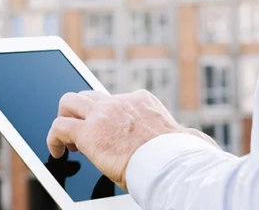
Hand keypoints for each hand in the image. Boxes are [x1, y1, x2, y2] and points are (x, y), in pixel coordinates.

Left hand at [45, 90, 217, 191]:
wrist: (171, 164)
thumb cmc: (182, 157)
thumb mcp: (188, 140)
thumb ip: (189, 138)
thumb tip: (205, 145)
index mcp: (142, 101)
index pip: (116, 100)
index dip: (107, 115)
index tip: (107, 129)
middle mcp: (120, 102)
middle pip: (88, 94)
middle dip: (79, 110)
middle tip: (79, 130)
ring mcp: (102, 114)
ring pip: (68, 102)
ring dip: (63, 118)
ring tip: (65, 139)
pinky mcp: (88, 133)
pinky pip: (59, 127)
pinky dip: (53, 138)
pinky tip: (57, 152)